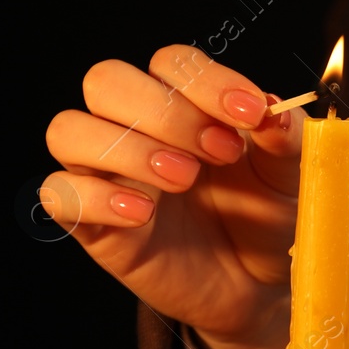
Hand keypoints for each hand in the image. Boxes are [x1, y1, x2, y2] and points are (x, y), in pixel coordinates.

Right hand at [41, 45, 302, 348]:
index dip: (207, 81)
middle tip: (221, 153)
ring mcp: (108, 175)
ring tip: (184, 179)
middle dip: (165, 112)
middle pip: (106, 81)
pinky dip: (96, 198)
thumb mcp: (290, 176)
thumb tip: (275, 108)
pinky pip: (59, 195)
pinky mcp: (94, 224)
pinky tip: (143, 213)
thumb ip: (284, 137)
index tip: (252, 114)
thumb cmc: (266, 218)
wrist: (259, 285)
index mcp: (184, 103)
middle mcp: (136, 128)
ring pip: (69, 131)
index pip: (170, 63)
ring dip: (126, 148)